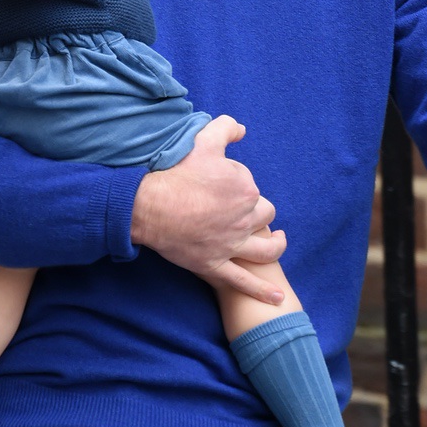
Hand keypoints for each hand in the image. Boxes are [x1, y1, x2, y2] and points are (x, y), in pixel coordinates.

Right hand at [130, 115, 286, 302]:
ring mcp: (231, 244)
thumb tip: (240, 129)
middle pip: (264, 216)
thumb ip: (225, 129)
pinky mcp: (215, 265)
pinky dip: (262, 291)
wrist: (149, 204)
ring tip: (278, 240)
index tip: (224, 187)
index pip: (254, 190)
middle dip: (258, 213)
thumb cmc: (176, 172)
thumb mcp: (203, 141)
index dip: (242, 188)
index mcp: (246, 190)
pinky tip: (277, 298)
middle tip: (244, 211)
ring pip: (265, 249)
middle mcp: (244, 218)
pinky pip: (244, 281)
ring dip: (276, 245)